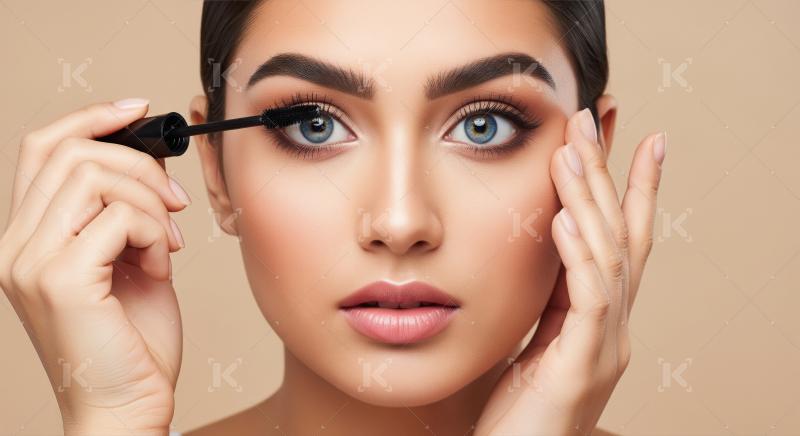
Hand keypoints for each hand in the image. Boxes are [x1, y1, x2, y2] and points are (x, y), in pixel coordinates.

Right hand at [0, 99, 190, 434]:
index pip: (42, 148)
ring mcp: (31, 260)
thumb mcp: (126, 260)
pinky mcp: (62, 278)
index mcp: (28, 237)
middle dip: (140, 165)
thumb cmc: (131, 340)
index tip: (138, 109)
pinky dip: (155, 233)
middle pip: (72, 152)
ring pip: (96, 177)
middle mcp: (16, 244)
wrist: (126, 403)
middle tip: (174, 203)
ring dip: (150, 203)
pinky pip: (120, 216)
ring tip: (166, 245)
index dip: (90, 118)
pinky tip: (160, 267)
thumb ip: (121, 213)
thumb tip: (146, 163)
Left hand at [474, 109, 665, 434]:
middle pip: (622, 237)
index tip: (636, 138)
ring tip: (571, 152)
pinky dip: (578, 257)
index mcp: (601, 321)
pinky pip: (588, 301)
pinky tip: (562, 220)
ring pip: (610, 259)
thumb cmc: (517, 411)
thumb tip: (542, 244)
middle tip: (595, 119)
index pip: (623, 242)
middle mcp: (614, 330)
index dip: (633, 189)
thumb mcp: (534, 340)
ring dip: (589, 202)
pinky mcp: (582, 368)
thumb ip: (547, 298)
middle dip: (609, 176)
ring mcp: (605, 349)